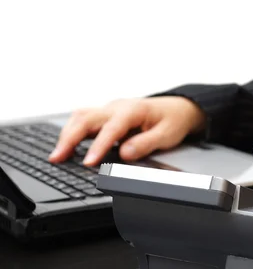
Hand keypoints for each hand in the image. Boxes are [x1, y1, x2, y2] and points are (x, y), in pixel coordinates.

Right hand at [48, 96, 205, 165]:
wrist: (179, 108)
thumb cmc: (172, 121)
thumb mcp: (167, 135)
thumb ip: (145, 144)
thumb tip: (124, 153)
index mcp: (133, 110)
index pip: (111, 128)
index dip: (98, 146)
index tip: (88, 162)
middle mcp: (118, 107)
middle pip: (87, 118)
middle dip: (70, 138)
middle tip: (57, 158)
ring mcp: (110, 109)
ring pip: (81, 116)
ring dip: (67, 134)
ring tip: (57, 155)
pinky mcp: (107, 114)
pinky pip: (84, 119)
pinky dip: (73, 131)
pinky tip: (67, 145)